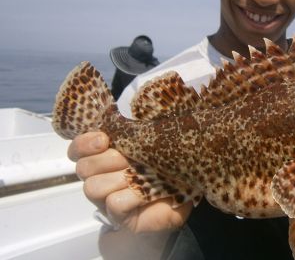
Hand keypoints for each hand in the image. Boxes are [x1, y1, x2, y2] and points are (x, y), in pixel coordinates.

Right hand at [68, 131, 191, 232]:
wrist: (179, 199)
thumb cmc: (164, 167)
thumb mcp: (154, 144)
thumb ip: (142, 131)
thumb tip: (141, 115)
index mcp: (104, 156)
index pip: (78, 149)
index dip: (84, 143)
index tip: (104, 139)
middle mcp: (100, 177)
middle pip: (83, 167)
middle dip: (106, 159)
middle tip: (127, 159)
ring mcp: (106, 199)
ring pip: (93, 186)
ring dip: (117, 178)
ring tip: (139, 175)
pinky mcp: (119, 216)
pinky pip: (114, 203)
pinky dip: (130, 196)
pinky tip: (146, 192)